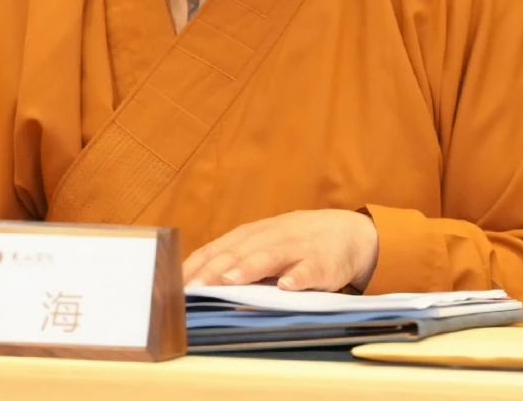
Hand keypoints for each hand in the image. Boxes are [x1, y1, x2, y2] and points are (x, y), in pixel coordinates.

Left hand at [182, 209, 378, 292]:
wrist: (348, 233)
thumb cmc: (295, 246)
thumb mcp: (264, 249)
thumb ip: (236, 265)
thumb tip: (199, 290)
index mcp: (251, 236)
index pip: (216, 249)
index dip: (195, 266)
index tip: (174, 285)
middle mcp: (270, 237)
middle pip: (237, 252)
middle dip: (213, 270)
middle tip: (192, 289)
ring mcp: (297, 247)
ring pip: (270, 255)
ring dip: (249, 267)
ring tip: (230, 280)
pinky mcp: (323, 262)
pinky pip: (310, 269)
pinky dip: (299, 276)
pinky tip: (287, 286)